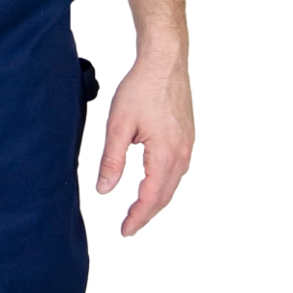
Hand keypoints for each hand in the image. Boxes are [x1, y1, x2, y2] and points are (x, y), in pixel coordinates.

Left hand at [95, 46, 193, 235]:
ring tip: (139, 209)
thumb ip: (111, 161)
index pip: (151, 197)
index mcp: (165, 154)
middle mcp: (182, 153)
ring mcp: (188, 144)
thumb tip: (104, 190)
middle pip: (165, 195)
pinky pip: (178, 169)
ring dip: (157, 199)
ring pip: (173, 183)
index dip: (137, 217)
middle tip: (129, 227)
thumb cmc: (141, 88)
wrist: (164, 61)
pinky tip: (154, 182)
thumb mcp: (118, 126)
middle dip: (147, 214)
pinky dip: (165, 183)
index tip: (125, 230)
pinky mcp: (187, 136)